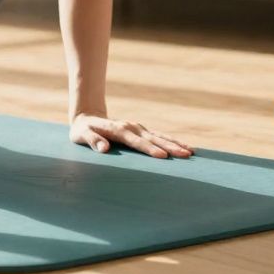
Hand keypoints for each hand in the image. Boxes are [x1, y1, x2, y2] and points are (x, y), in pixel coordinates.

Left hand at [70, 112, 193, 158]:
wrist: (87, 117)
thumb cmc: (83, 130)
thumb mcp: (81, 135)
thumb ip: (92, 141)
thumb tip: (104, 148)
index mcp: (118, 129)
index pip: (136, 141)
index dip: (149, 149)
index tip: (162, 157)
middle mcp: (131, 127)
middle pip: (153, 138)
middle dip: (170, 147)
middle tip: (186, 155)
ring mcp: (138, 127)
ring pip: (160, 136)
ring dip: (175, 143)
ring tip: (191, 152)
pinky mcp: (141, 130)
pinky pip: (159, 136)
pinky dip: (172, 141)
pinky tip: (184, 147)